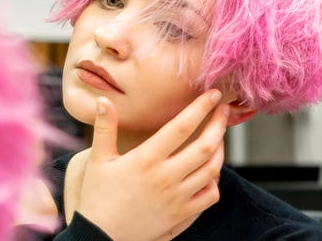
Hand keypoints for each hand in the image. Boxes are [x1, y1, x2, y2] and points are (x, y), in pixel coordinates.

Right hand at [74, 90, 229, 240]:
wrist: (101, 236)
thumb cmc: (98, 197)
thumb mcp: (98, 160)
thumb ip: (104, 128)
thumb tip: (103, 101)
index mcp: (146, 159)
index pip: (181, 127)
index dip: (201, 108)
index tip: (213, 94)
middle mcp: (166, 177)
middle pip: (205, 146)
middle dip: (219, 124)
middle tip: (223, 111)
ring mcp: (177, 198)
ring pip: (213, 170)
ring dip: (220, 150)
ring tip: (218, 137)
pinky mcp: (182, 215)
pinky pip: (210, 196)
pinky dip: (216, 181)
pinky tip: (210, 171)